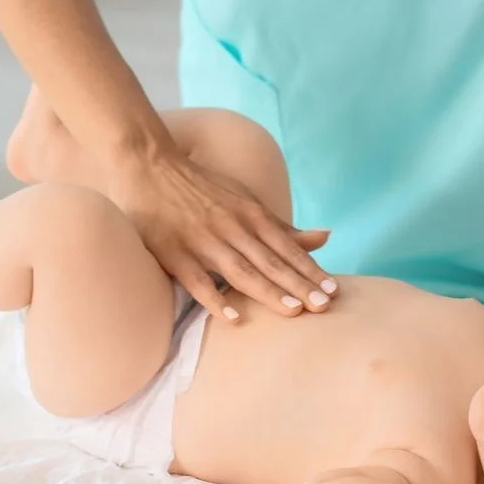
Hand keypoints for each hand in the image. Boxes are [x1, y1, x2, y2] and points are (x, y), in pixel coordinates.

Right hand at [114, 153, 336, 321]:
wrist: (149, 166)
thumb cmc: (201, 188)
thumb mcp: (245, 200)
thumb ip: (282, 227)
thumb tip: (326, 237)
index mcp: (250, 215)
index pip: (287, 248)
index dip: (310, 270)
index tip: (334, 291)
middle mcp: (231, 227)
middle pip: (270, 261)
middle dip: (298, 284)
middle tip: (323, 306)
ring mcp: (203, 241)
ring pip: (241, 271)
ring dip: (268, 291)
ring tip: (293, 311)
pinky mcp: (174, 253)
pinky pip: (197, 280)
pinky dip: (214, 299)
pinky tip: (232, 318)